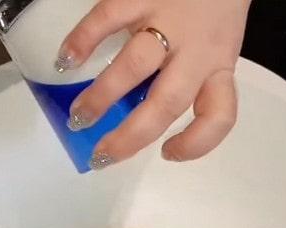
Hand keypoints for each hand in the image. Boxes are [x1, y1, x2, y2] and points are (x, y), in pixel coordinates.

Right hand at [57, 0, 250, 168]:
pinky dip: (82, 41)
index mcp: (219, 65)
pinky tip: (66, 61)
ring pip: (134, 66)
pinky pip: (107, 18)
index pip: (219, 115)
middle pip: (166, 104)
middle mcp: (197, 50)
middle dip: (129, 136)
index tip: (168, 153)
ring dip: (101, 96)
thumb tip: (140, 109)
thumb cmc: (215, 3)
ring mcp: (168, 21)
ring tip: (78, 117)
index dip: (196, 144)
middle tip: (100, 155)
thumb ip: (191, 73)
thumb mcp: (217, 43)